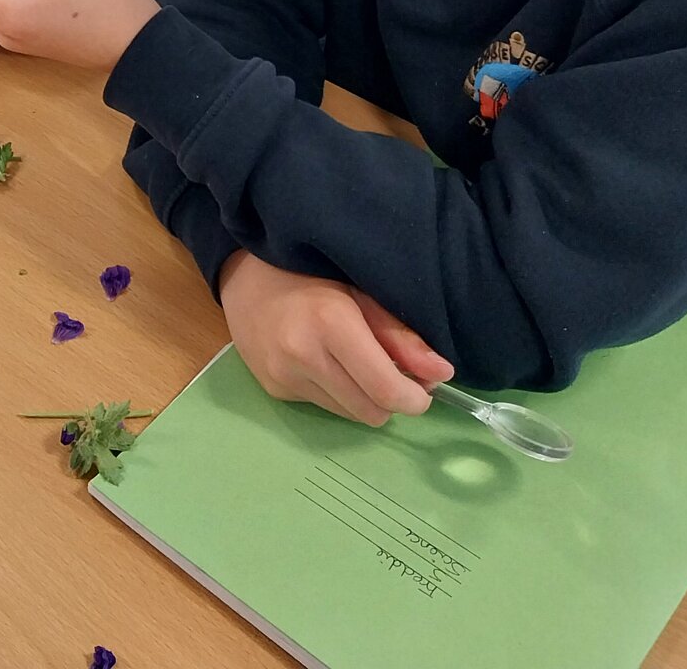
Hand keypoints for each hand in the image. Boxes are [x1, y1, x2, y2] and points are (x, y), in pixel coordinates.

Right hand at [221, 252, 452, 426]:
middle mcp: (303, 356)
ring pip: (349, 414)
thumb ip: (400, 335)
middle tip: (393, 374)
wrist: (244, 275)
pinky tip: (325, 363)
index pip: (385, 390)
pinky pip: (323, 406)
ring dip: (363, 399)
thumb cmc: (311, 274)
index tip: (423, 389)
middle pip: (370, 411)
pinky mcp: (273, 389)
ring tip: (356, 365)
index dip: (414, 399)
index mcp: (331, 324)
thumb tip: (442, 375)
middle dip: (391, 400)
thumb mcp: (361, 292)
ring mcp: (283, 376)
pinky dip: (336, 393)